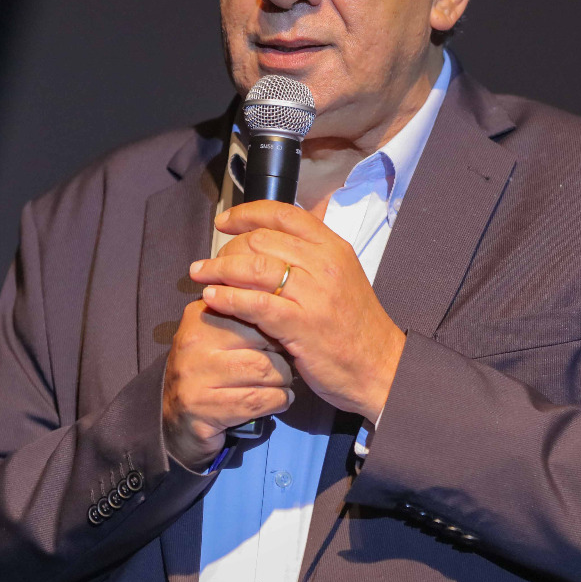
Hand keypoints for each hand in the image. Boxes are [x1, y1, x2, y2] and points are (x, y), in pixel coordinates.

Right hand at [161, 298, 294, 470]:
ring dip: (283, 382)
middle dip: (283, 355)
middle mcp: (193, 341)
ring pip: (264, 370)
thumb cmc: (208, 374)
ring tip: (283, 385)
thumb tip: (282, 305)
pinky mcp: (203, 407)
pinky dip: (278, 401)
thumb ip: (242, 317)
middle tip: (286, 366)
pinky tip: (279, 401)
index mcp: (200, 316)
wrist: (177, 422)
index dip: (276, 328)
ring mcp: (195, 375)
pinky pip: (257, 400)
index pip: (253, 310)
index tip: (281, 341)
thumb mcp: (218, 338)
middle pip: (263, 339)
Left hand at [189, 200, 405, 421]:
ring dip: (219, 269)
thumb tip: (276, 240)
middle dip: (227, 248)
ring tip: (199, 276)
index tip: (224, 222)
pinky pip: (256, 304)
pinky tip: (212, 299)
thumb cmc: (356, 327)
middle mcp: (325, 264)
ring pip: (255, 267)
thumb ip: (312, 257)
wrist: (381, 368)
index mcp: (334, 247)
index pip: (284, 213)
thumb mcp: (342, 277)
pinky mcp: (302, 324)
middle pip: (262, 239)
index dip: (247, 213)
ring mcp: (314, 294)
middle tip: (207, 262)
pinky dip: (228, 298)